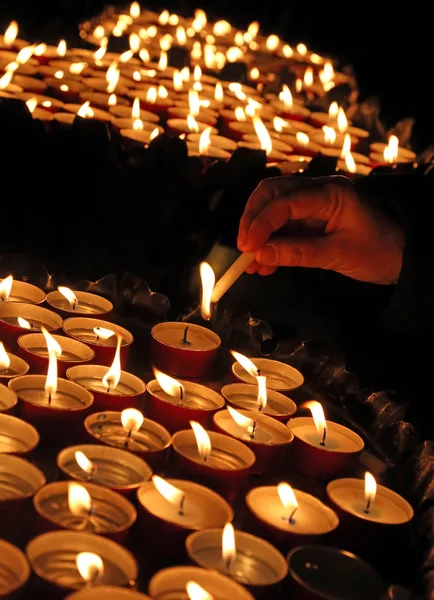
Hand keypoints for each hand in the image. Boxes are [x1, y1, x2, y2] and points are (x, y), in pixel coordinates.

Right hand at [237, 176, 403, 283]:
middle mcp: (319, 191)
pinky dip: (272, 244)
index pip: (285, 200)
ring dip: (259, 235)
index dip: (261, 223)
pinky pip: (284, 228)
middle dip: (253, 220)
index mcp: (331, 192)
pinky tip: (264, 265)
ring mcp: (314, 205)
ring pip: (274, 210)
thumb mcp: (338, 255)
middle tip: (244, 249)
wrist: (403, 257)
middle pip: (272, 194)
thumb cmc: (378, 252)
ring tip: (251, 264)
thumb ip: (298, 253)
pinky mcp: (312, 220)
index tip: (247, 248)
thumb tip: (260, 255)